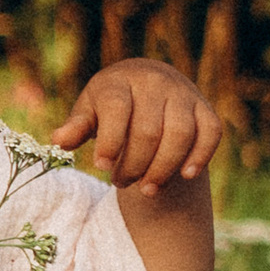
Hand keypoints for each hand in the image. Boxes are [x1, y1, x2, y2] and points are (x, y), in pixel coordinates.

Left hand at [51, 58, 222, 194]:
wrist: (148, 80)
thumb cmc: (110, 102)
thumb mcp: (89, 110)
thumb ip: (76, 126)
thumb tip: (58, 140)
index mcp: (119, 81)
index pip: (116, 109)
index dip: (109, 141)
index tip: (101, 166)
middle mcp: (154, 82)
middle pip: (148, 131)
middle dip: (134, 164)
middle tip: (120, 182)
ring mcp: (183, 94)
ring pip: (180, 134)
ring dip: (164, 167)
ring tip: (147, 189)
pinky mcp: (204, 108)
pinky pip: (210, 132)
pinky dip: (200, 155)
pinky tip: (185, 176)